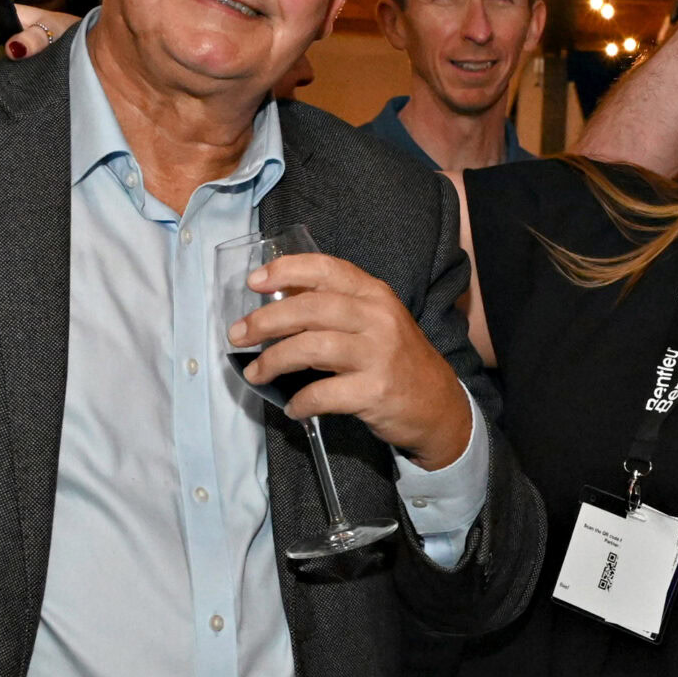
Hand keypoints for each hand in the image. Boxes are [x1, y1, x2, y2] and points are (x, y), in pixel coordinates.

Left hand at [230, 252, 472, 469]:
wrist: (439, 405)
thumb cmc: (397, 360)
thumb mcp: (375, 322)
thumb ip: (336, 307)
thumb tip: (278, 296)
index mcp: (374, 294)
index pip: (326, 269)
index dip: (285, 270)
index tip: (253, 281)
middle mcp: (378, 318)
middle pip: (309, 309)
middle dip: (265, 321)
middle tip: (238, 335)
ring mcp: (378, 355)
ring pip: (310, 348)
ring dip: (273, 361)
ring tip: (255, 372)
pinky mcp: (375, 391)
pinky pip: (323, 394)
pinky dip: (300, 402)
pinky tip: (292, 406)